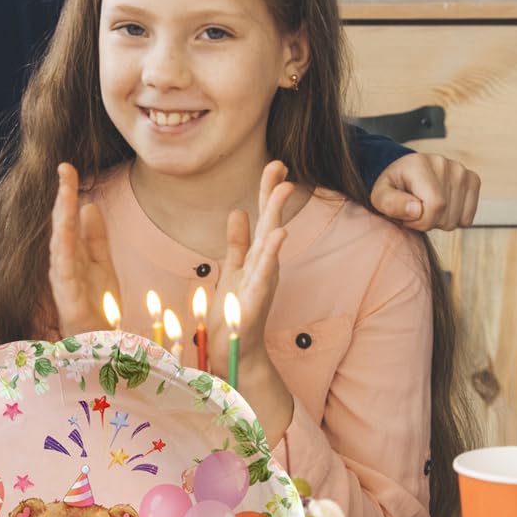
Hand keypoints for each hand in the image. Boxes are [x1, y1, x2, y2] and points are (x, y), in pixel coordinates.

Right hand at [49, 162, 121, 336]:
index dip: (67, 193)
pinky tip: (65, 232)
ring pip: (60, 243)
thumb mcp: (103, 266)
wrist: (103, 346)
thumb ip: (96, 237)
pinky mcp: (68, 300)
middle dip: (62, 197)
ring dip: (62, 217)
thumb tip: (89, 204)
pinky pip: (65, 271)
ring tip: (65, 192)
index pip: (68, 218)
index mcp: (74, 255)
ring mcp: (64, 281)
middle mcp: (64, 264)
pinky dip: (64, 250)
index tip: (67, 168)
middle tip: (64, 169)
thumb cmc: (99, 309)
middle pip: (61, 225)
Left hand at [220, 160, 291, 346]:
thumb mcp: (233, 270)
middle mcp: (265, 266)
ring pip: (271, 245)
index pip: (264, 217)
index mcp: (258, 256)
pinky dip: (271, 255)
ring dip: (277, 216)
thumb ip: (237, 242)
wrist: (234, 351)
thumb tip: (238, 211)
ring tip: (284, 190)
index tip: (276, 164)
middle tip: (281, 166)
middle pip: (271, 223)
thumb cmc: (235, 312)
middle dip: (274, 195)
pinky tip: (279, 236)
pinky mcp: (255, 300)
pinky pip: (264, 274)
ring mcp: (262, 282)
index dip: (268, 191)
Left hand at [369, 152, 480, 232]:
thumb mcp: (379, 197)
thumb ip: (390, 204)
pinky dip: (454, 219)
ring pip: (456, 220)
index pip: (435, 206)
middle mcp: (444, 163)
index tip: (406, 215)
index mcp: (419, 164)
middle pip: (445, 216)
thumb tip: (416, 210)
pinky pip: (467, 218)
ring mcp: (461, 171)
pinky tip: (441, 208)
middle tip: (415, 210)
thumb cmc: (393, 188)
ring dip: (439, 221)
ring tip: (426, 207)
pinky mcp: (472, 180)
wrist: (406, 175)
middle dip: (427, 222)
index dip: (419, 221)